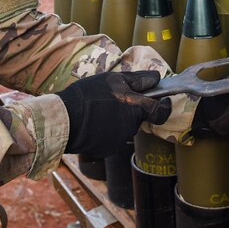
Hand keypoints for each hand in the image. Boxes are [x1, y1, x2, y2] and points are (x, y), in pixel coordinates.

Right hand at [56, 71, 171, 157]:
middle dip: (131, 110)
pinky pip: (112, 137)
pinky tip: (94, 122)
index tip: (163, 101)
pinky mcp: (107, 148)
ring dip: (118, 119)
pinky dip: (107, 130)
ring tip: (99, 110)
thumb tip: (157, 79)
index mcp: (135, 107)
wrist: (65, 120)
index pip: (160, 112)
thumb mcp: (113, 79)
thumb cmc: (88, 95)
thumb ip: (138, 80)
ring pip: (124, 127)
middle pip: (138, 118)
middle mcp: (131, 126)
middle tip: (114, 100)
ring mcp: (119, 139)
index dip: (163, 107)